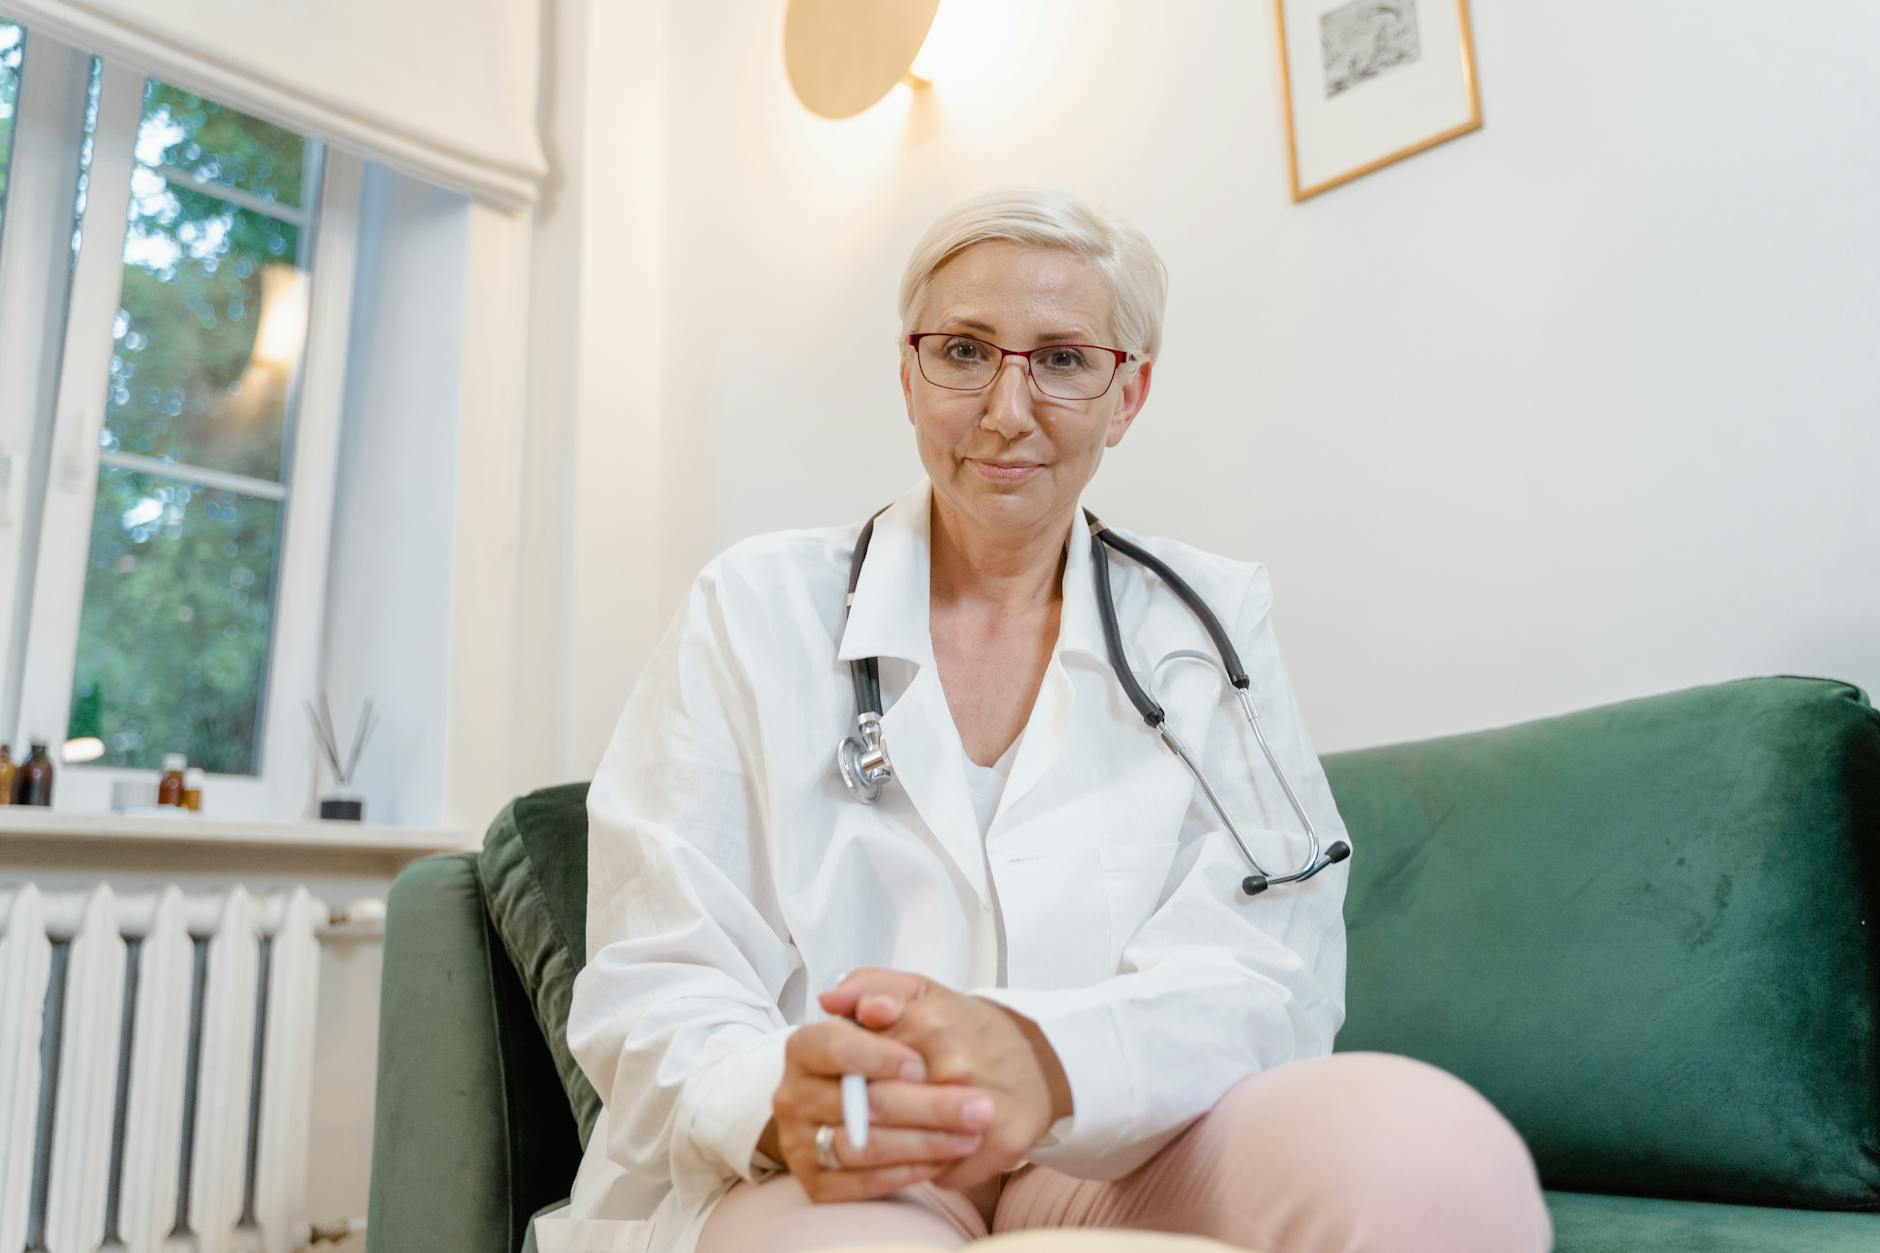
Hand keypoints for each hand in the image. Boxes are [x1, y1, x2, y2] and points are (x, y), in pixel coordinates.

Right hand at [765, 1016, 997, 1201]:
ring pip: (864, 1148)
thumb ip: (884, 991)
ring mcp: (800, 1143)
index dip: (879, 1056)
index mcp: (804, 1048)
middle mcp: (793, 1096)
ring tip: (971, 1136)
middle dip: (926, 1106)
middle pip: (860, 1104)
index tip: (923, 1065)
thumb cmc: (886, 1047)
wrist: (862, 1096)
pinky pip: (860, 1185)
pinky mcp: (815, 1182)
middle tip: (979, 1108)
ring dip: (924, 1144)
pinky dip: (905, 1173)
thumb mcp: (892, 1006)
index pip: (835, 1046)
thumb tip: (875, 1005)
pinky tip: (943, 1160)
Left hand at [820, 969, 1072, 1188]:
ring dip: (888, 1151)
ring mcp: (980, 1108)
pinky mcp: (1001, 1144)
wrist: (1037, 1060)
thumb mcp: (919, 991)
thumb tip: (829, 998)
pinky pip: (941, 1174)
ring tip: (884, 1141)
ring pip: (908, 1149)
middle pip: (879, 1108)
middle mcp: (955, 1063)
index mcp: (929, 1021)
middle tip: (851, 1119)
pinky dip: (926, 1172)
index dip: (845, 1074)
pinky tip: (924, 1158)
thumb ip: (869, 985)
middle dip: (858, 1117)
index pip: (858, 1056)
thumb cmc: (964, 1027)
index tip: (842, 1079)